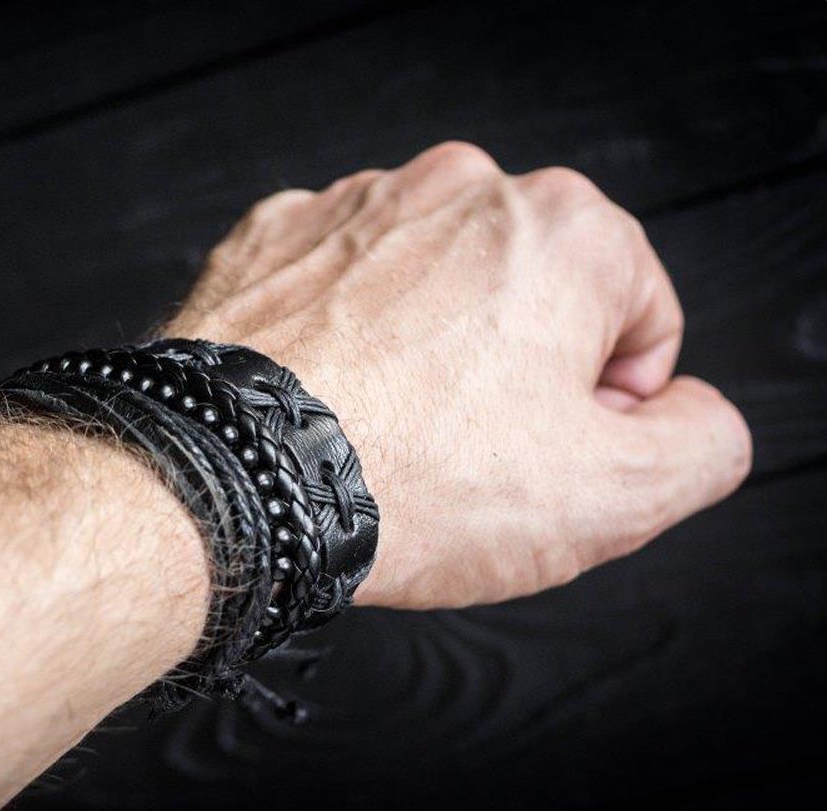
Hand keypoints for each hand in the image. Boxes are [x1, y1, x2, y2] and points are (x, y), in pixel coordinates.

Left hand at [164, 142, 751, 608]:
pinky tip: (330, 398)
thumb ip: (699, 444)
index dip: (609, 402)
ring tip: (393, 430)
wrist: (233, 479)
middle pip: (531, 293)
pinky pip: (340, 283)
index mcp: (563, 230)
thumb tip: (689, 415)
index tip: (553, 448)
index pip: (637, 314)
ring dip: (429, 349)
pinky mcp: (276, 236)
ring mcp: (356, 205)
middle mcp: (458, 190)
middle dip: (519, 370)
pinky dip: (346, 334)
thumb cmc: (411, 480)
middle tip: (470, 452)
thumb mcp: (613, 496)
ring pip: (431, 285)